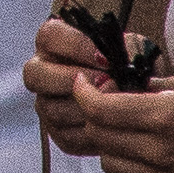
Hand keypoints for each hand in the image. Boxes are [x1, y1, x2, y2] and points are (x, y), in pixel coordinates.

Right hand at [25, 12, 120, 150]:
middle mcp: (41, 71)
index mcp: (53, 42)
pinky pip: (64, 136)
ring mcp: (46, 103)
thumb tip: (117, 64)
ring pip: (50, 108)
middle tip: (102, 83)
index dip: (75, 46)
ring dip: (83, 109)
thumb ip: (124, 48)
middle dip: (70, 79)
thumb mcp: (131, 48)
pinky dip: (90, 134)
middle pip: (34, 74)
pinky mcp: (57, 132)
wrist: (140, 98)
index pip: (49, 36)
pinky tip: (110, 126)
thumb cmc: (131, 65)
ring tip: (112, 107)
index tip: (103, 58)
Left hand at [63, 70, 173, 172]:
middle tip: (105, 98)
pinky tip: (143, 149)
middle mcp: (161, 151)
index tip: (84, 82)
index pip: (101, 110)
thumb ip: (164, 84)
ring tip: (125, 125)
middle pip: (99, 138)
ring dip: (109, 143)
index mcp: (167, 116)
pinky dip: (127, 167)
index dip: (83, 93)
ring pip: (111, 165)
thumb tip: (134, 84)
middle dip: (93, 115)